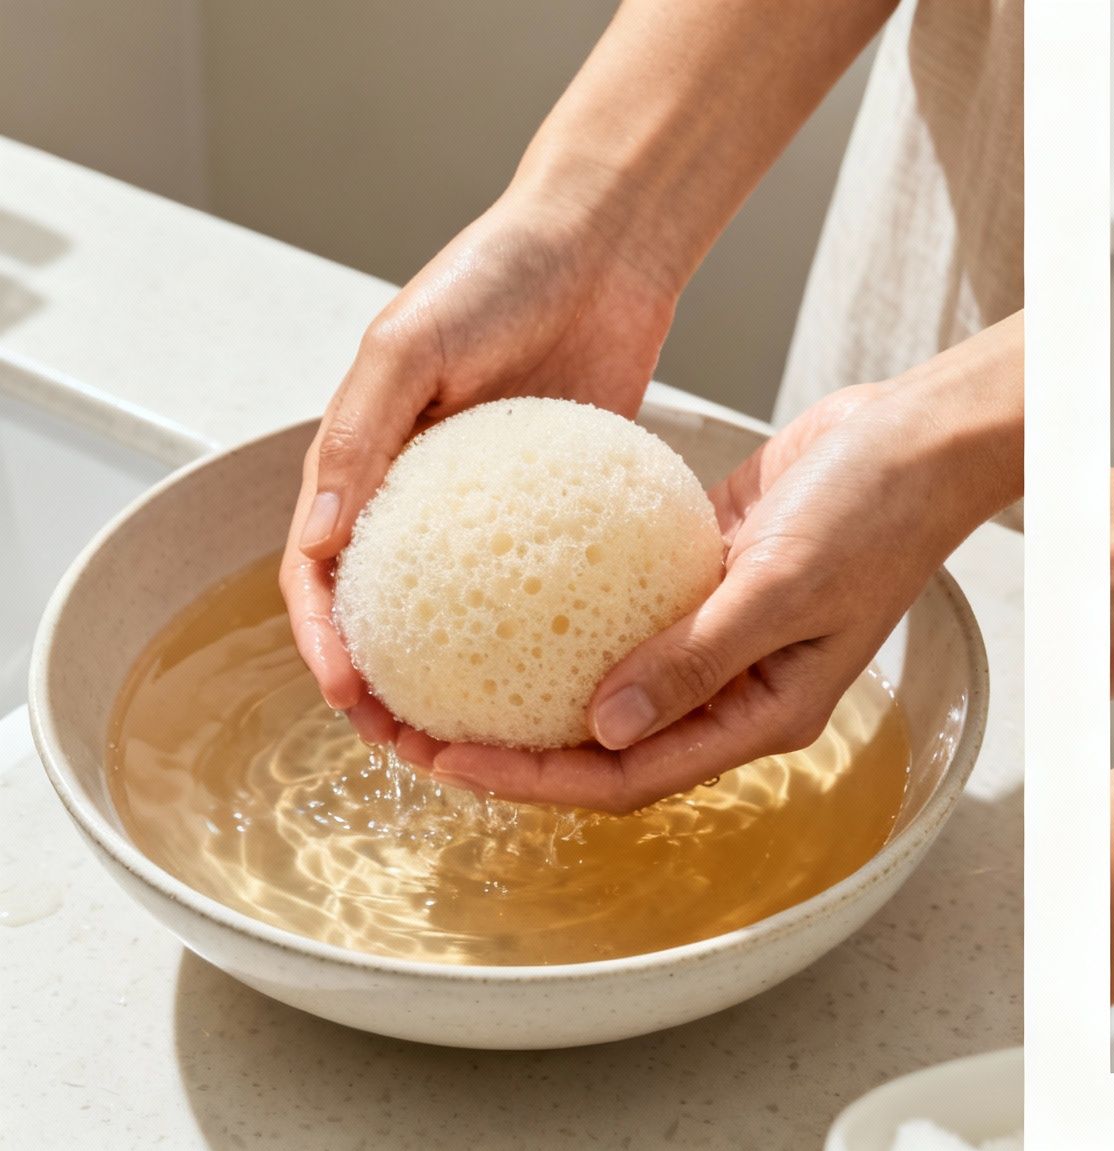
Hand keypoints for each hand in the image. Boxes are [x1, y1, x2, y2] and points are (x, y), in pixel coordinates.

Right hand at [281, 184, 682, 745]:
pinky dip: (551, 630)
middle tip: (416, 747)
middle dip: (388, 689)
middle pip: (390, 613)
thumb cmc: (495, 276)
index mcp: (362, 460)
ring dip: (467, 679)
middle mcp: (419, 493)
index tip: (351, 700)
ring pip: (470, 614)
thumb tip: (316, 548)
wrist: (601, 244)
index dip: (322, 643)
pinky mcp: (565, 506)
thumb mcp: (409, 345)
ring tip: (494, 738)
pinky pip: (552, 582)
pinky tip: (581, 677)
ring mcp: (495, 508)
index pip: (321, 573)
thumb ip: (360, 437)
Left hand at [431, 314, 1024, 811]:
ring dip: (524, 679)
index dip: (533, 780)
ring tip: (433, 664)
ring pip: (604, 679)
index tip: (447, 757)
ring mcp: (716, 634)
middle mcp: (732, 689)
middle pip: (601, 742)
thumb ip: (694, 659)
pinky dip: (561, 608)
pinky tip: (494, 587)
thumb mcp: (781, 588)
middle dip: (507, 744)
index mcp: (759, 716)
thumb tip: (599, 727)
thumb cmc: (874, 516)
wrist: (916, 440)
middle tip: (411, 723)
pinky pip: (619, 606)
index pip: (626, 776)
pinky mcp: (702, 576)